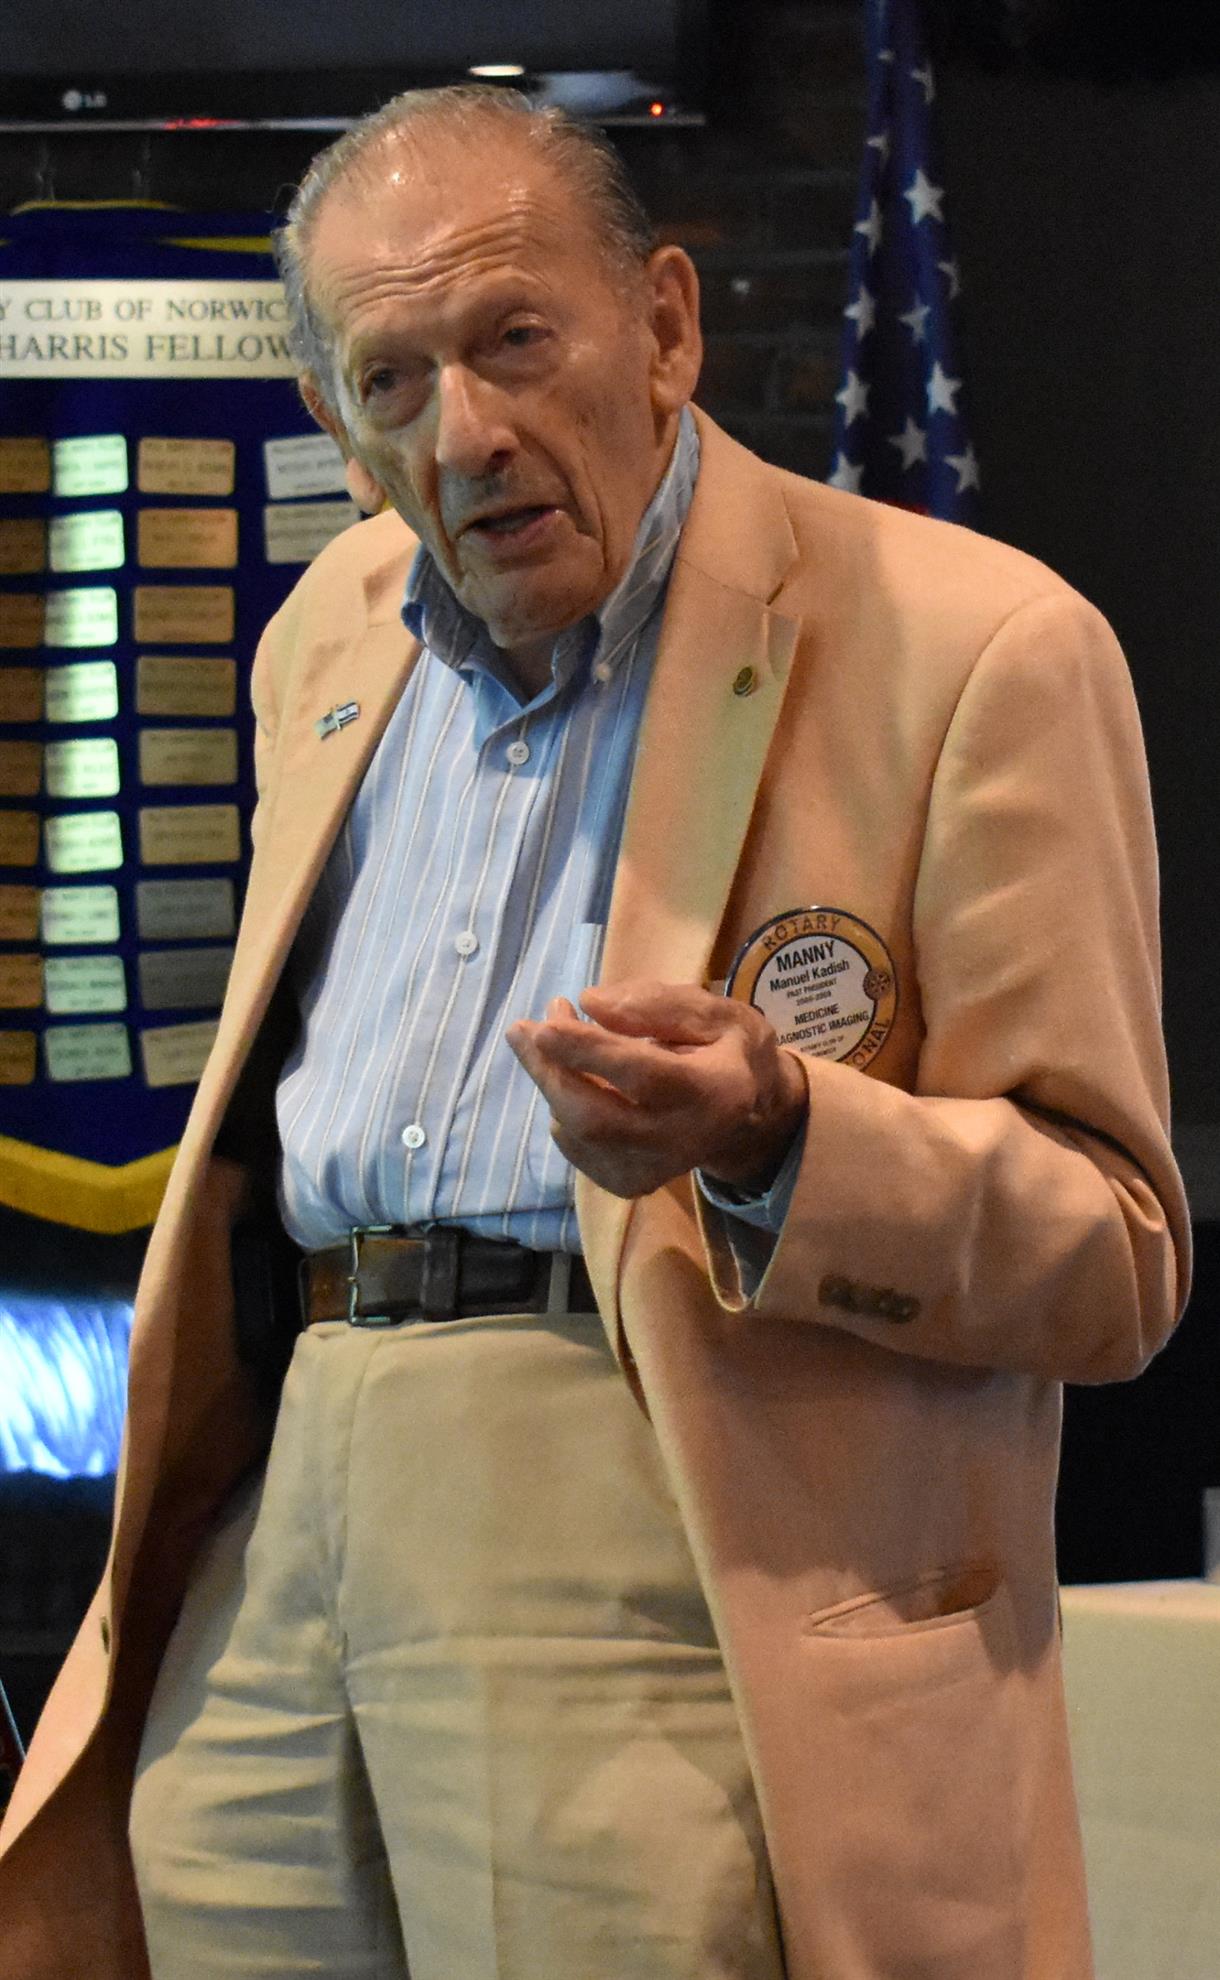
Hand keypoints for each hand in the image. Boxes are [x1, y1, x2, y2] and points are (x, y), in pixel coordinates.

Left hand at [506, 978, 807, 1199]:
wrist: (752, 1119)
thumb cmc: (732, 1053)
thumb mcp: (717, 1013)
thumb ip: (659, 1004)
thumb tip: (590, 1002)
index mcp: (713, 1092)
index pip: (641, 1074)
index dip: (588, 1050)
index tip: (545, 1022)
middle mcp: (683, 1141)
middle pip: (597, 1117)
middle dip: (550, 1071)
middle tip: (523, 1028)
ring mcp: (655, 1170)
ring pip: (581, 1135)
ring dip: (550, 1084)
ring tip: (541, 1043)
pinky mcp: (632, 1183)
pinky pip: (578, 1151)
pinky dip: (562, 1113)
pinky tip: (570, 1084)